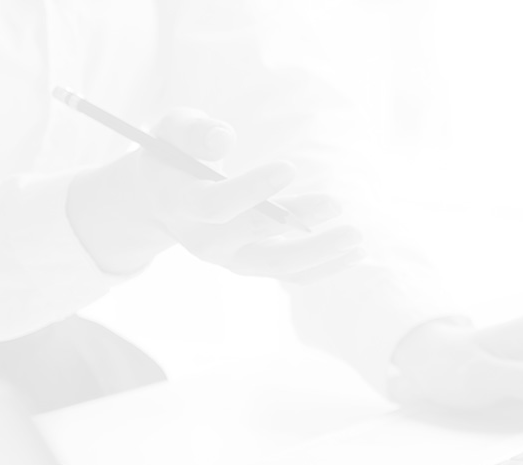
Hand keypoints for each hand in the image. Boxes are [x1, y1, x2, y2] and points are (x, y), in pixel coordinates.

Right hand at [67, 108, 363, 281]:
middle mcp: (205, 240)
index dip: (251, 190)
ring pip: (278, 266)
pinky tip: (357, 252)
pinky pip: (292, 275)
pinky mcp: (253, 264)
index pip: (215, 206)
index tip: (289, 167)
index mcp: (182, 203)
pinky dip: (325, 266)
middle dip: (297, 221)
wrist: (165, 199)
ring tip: (357, 236)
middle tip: (337, 202)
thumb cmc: (175, 154)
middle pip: (254, 239)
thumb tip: (224, 137)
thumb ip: (193, 130)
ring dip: (320, 253)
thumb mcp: (172, 131)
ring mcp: (231, 258)